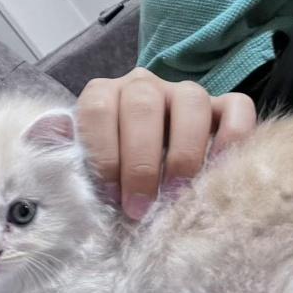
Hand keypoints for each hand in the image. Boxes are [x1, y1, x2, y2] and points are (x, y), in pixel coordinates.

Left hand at [77, 68, 255, 219]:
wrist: (154, 160)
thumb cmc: (116, 171)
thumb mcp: (89, 167)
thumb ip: (73, 162)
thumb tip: (54, 159)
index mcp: (104, 95)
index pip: (97, 107)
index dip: (103, 152)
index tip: (111, 195)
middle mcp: (143, 86)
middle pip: (142, 103)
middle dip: (140, 160)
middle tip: (140, 206)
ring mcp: (184, 93)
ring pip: (191, 99)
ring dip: (183, 151)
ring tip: (177, 192)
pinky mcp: (223, 106)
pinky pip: (237, 106)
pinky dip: (232, 136)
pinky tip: (219, 168)